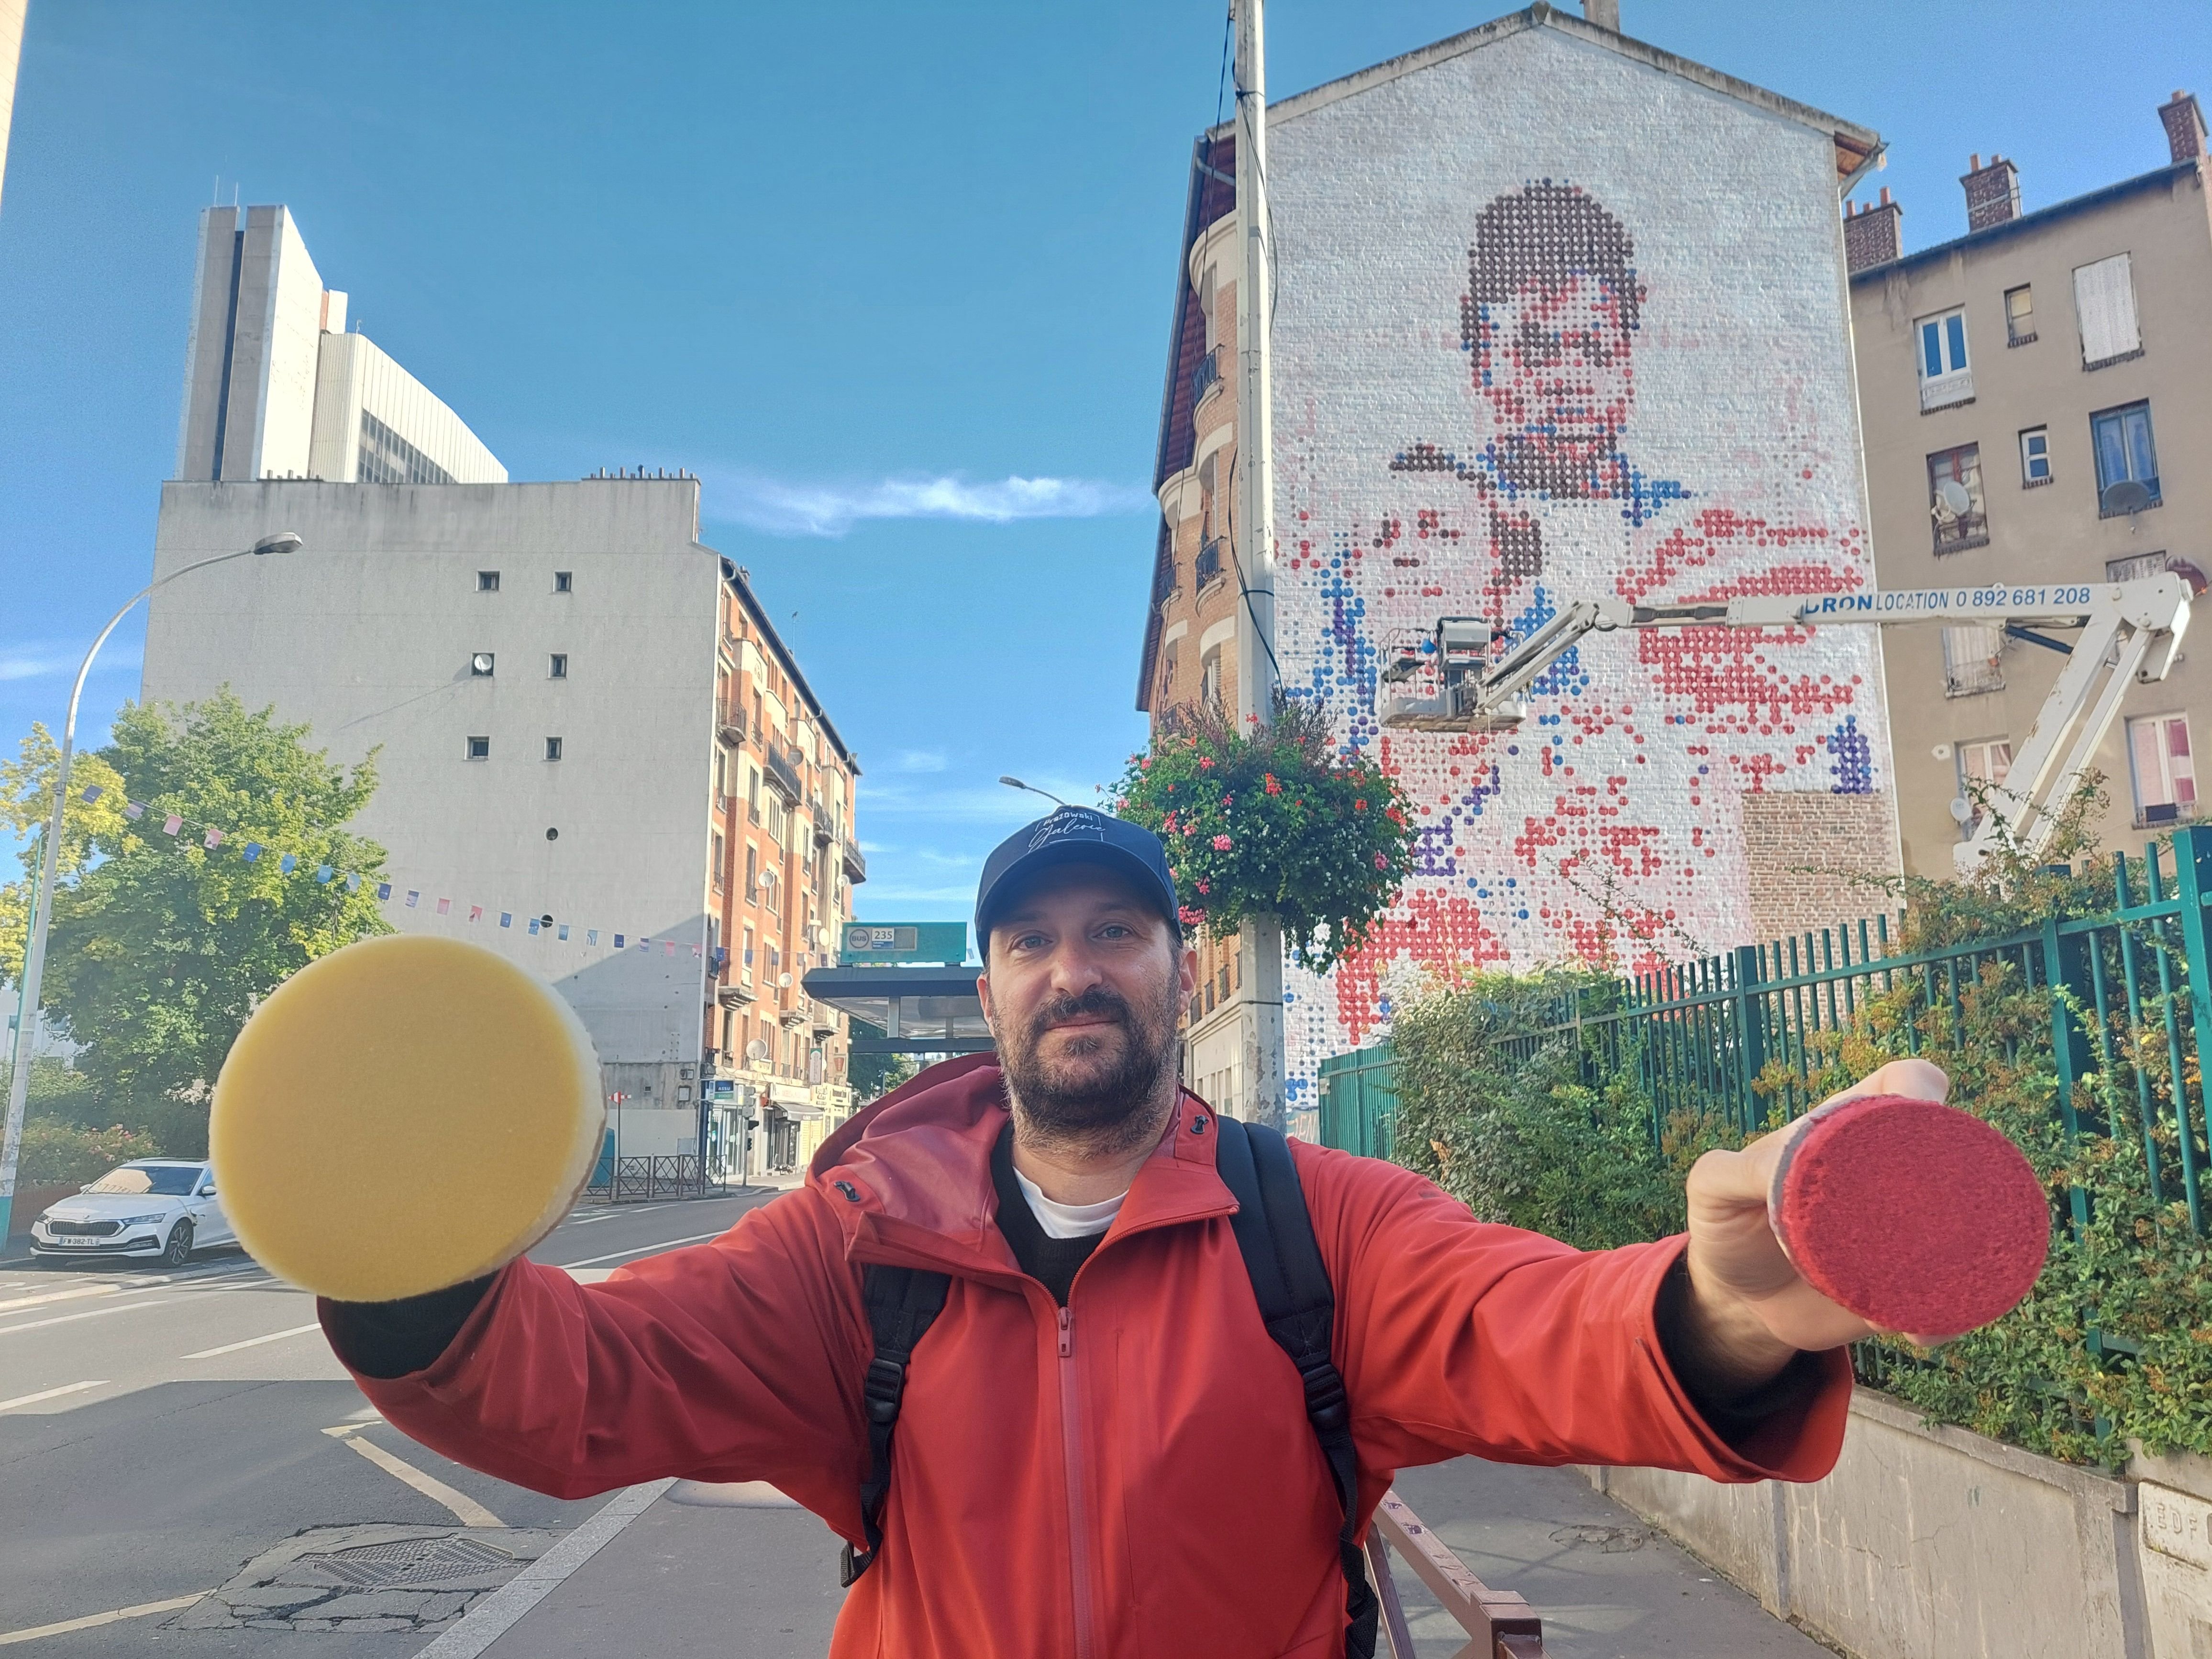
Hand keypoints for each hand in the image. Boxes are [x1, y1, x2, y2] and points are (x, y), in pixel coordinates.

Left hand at [1678, 1059, 1951, 1390]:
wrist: (1737, 1300)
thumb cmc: (1728, 1224)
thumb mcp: (1714, 1189)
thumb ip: (1735, 1169)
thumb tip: (1784, 1164)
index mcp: (1846, 1132)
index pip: (1903, 1085)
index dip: (1919, 1091)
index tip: (1914, 1116)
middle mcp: (1890, 1176)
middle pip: (1955, 1155)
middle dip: (1961, 1182)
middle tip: (1926, 1221)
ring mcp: (1909, 1230)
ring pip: (1966, 1230)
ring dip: (1963, 1260)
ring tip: (1913, 1298)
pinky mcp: (1912, 1283)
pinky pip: (1951, 1295)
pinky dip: (1944, 1316)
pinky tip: (1914, 1332)